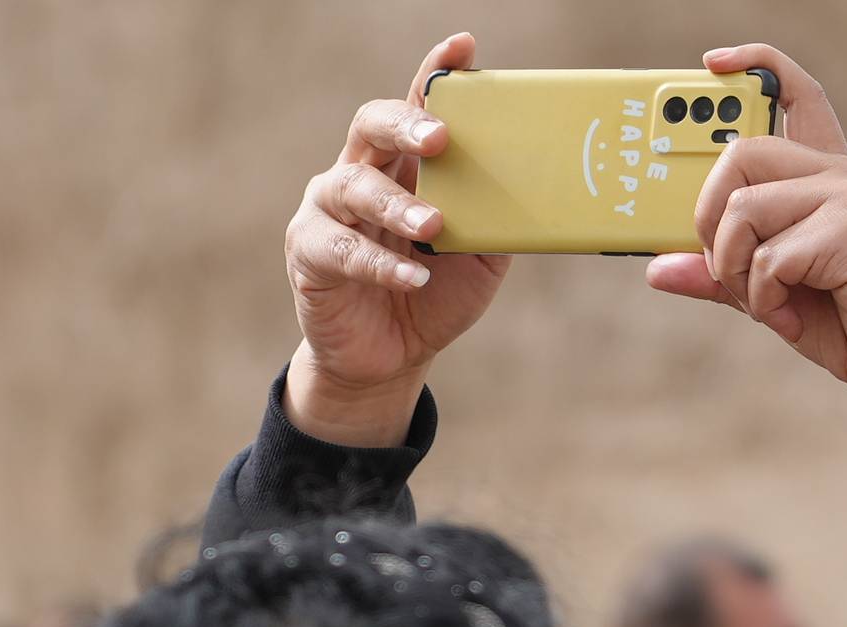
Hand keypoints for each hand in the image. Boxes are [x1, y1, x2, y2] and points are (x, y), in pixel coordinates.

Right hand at [281, 31, 513, 447]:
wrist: (391, 359)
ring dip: (396, 205)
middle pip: (370, 124)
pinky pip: (341, 249)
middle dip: (405, 123)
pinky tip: (413, 278)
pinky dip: (381, 264)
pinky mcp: (309, 254)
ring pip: (354, 186)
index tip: (463, 47)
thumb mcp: (479, 259)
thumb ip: (496, 221)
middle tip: (439, 137)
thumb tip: (537, 192)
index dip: (435, 73)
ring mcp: (327, 211)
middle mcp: (359, 173)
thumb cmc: (434, 296)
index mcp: (402, 163)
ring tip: (432, 227)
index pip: (416, 105)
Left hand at [640, 46, 846, 426]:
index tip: (712, 64)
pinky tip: (790, 318)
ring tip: (768, 304)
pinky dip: (763, 300)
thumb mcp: (775, 296)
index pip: (796, 93)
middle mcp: (843, 173)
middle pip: (741, 153)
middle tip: (728, 268)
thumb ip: (724, 274)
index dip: (754, 65)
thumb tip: (656, 268)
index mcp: (830, 176)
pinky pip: (766, 258)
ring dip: (736, 272)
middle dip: (710, 219)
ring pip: (743, 210)